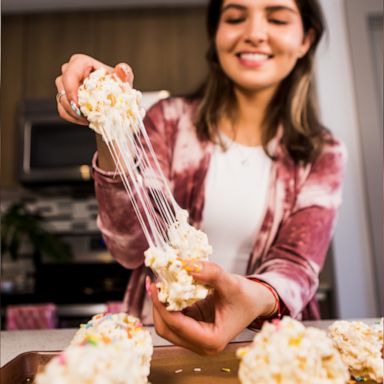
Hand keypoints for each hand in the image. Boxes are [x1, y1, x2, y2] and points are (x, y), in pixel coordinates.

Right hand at [55, 54, 133, 124]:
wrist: (116, 103)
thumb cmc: (118, 88)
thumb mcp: (124, 80)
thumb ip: (125, 72)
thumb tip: (121, 69)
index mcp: (82, 63)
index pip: (70, 72)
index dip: (70, 87)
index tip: (77, 102)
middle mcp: (70, 73)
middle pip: (62, 85)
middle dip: (72, 103)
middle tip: (85, 115)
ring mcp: (65, 86)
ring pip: (61, 100)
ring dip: (74, 113)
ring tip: (89, 118)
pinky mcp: (65, 100)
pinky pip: (63, 110)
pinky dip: (73, 118)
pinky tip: (85, 121)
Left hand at [148, 261, 275, 354]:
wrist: (256, 301)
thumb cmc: (247, 297)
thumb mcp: (231, 283)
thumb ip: (209, 273)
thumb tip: (185, 265)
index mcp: (211, 340)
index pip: (176, 325)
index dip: (161, 305)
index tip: (154, 284)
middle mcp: (201, 345)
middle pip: (166, 328)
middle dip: (157, 305)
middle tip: (153, 282)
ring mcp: (196, 338)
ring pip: (167, 324)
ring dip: (161, 303)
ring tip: (159, 282)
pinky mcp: (193, 328)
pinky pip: (174, 317)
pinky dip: (168, 302)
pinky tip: (167, 287)